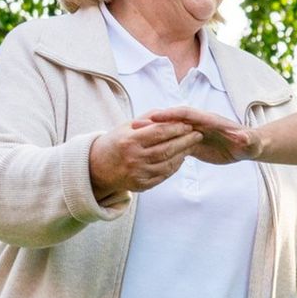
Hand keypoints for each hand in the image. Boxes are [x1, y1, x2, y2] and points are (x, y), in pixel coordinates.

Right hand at [89, 112, 203, 199]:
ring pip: (168, 164)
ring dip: (183, 154)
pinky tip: (181, 158)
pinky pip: (163, 175)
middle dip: (185, 141)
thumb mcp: (127, 126)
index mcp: (130, 140)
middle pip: (167, 149)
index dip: (176, 128)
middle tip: (198, 134)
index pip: (159, 132)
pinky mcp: (141, 185)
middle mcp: (134, 158)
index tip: (188, 124)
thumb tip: (171, 112)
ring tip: (192, 146)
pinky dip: (174, 167)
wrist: (98, 166)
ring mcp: (138, 173)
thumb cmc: (117, 141)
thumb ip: (148, 119)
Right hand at [146, 106, 260, 163]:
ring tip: (136, 137)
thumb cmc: (250, 143)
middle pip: (173, 120)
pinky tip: (148, 151)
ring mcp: (195, 133)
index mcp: (210, 120)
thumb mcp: (249, 142)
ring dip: (154, 133)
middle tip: (134, 126)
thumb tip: (244, 137)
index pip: (187, 114)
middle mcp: (199, 124)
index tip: (154, 117)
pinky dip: (162, 145)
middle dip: (155, 122)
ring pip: (171, 131)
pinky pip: (175, 143)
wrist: (248, 146)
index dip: (171, 115)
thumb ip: (246, 138)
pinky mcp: (193, 144)